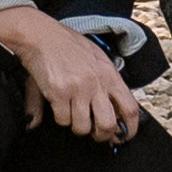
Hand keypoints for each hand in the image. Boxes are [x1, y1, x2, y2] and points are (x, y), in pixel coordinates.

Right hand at [0, 3, 138, 141]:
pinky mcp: (59, 93)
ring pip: (83, 127)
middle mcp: (96, 82)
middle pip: (108, 124)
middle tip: (95, 133)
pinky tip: (57, 104)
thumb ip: (106, 85)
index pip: (130, 108)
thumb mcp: (95, 59)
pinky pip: (63, 120)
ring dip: (76, 126)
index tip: (123, 136)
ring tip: (72, 113)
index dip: (129, 128)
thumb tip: (112, 114)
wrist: (40, 35)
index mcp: (109, 74)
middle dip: (101, 135)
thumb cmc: (67, 46)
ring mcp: (78, 89)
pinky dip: (59, 117)